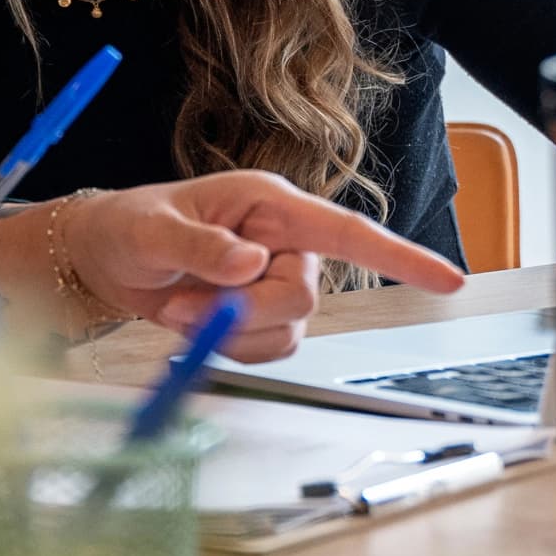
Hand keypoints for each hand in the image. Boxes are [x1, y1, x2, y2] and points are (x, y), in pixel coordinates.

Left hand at [65, 171, 464, 362]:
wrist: (105, 258)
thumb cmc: (129, 227)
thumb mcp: (152, 233)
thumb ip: (200, 248)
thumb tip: (250, 264)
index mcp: (271, 204)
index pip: (347, 232)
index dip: (400, 258)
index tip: (449, 281)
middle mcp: (285, 242)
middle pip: (303, 297)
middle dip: (243, 311)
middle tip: (183, 302)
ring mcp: (277, 281)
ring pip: (287, 330)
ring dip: (227, 331)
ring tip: (177, 306)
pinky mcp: (261, 315)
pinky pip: (268, 350)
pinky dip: (227, 348)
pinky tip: (191, 323)